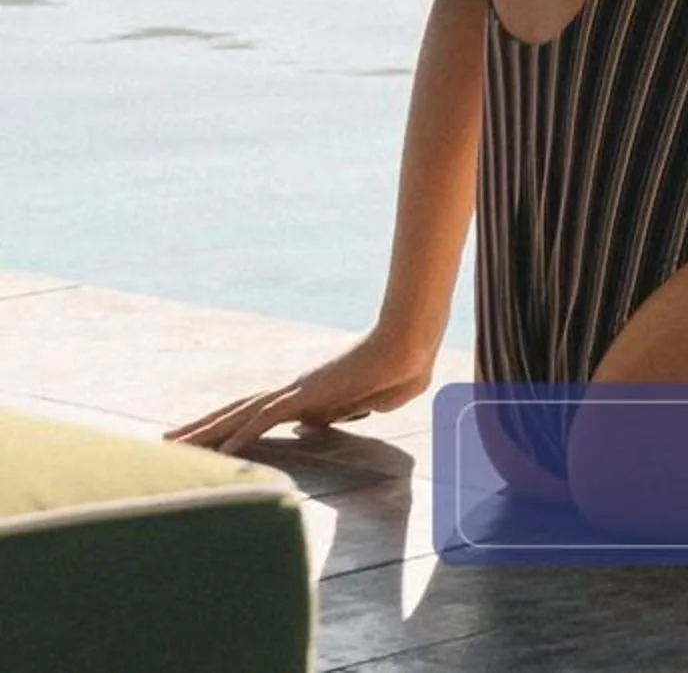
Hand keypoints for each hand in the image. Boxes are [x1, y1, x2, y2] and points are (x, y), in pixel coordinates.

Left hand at [169, 326, 439, 454]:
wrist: (410, 343)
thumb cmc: (403, 367)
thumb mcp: (372, 399)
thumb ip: (344, 409)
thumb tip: (320, 421)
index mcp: (311, 394)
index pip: (261, 412)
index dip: (234, 424)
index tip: (213, 438)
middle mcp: (295, 391)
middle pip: (237, 410)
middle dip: (203, 427)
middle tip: (169, 441)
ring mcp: (297, 391)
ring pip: (239, 414)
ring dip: (206, 432)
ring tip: (172, 447)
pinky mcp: (306, 395)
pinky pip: (264, 420)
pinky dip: (241, 437)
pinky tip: (220, 453)